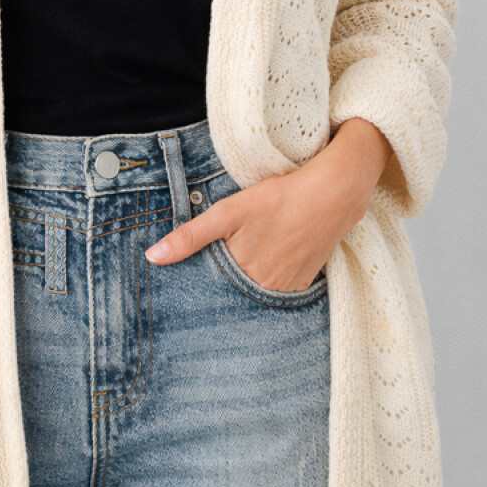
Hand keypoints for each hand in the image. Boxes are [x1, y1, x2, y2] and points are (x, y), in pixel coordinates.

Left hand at [143, 119, 391, 292]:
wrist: (333, 194)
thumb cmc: (279, 198)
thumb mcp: (229, 212)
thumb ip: (190, 236)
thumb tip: (153, 257)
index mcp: (242, 274)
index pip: (211, 289)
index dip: (200, 282)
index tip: (191, 280)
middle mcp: (265, 289)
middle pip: (234, 292)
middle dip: (223, 285)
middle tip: (222, 264)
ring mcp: (287, 288)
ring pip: (256, 292)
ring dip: (247, 282)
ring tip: (248, 256)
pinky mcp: (305, 282)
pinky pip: (279, 289)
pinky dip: (269, 279)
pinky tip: (269, 258)